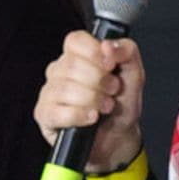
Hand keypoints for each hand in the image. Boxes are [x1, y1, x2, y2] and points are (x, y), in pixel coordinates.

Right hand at [34, 30, 145, 171]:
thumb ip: (127, 52)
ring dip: (92, 100)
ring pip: (65, 88)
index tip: (110, 66)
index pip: (75, 40)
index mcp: (79, 57)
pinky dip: (79, 115)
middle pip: (72, 65)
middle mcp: (60, 71)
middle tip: (112, 92)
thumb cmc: (121, 107)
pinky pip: (57, 111)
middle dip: (100, 81)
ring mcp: (49, 93)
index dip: (94, 52)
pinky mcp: (44, 115)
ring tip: (104, 107)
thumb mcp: (134, 75)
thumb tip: (108, 45)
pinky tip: (91, 118)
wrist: (118, 139)